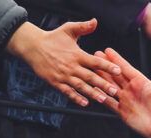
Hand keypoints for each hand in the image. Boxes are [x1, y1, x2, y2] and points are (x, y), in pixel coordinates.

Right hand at [6, 20, 120, 106]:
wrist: (32, 46)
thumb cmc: (52, 38)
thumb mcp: (68, 29)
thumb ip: (83, 27)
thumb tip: (95, 22)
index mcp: (77, 54)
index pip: (95, 61)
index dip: (107, 66)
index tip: (118, 71)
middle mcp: (71, 66)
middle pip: (90, 77)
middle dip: (103, 84)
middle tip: (114, 91)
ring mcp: (63, 75)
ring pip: (80, 86)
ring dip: (92, 93)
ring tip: (103, 99)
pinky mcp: (55, 82)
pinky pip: (68, 92)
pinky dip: (76, 98)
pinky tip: (85, 103)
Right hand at [95, 49, 150, 137]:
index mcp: (141, 82)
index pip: (126, 68)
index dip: (116, 59)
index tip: (107, 50)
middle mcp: (132, 90)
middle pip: (115, 75)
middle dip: (104, 65)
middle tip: (94, 55)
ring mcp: (126, 100)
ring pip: (110, 86)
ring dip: (100, 78)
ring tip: (90, 69)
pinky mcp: (123, 112)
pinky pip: (109, 102)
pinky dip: (101, 96)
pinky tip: (93, 90)